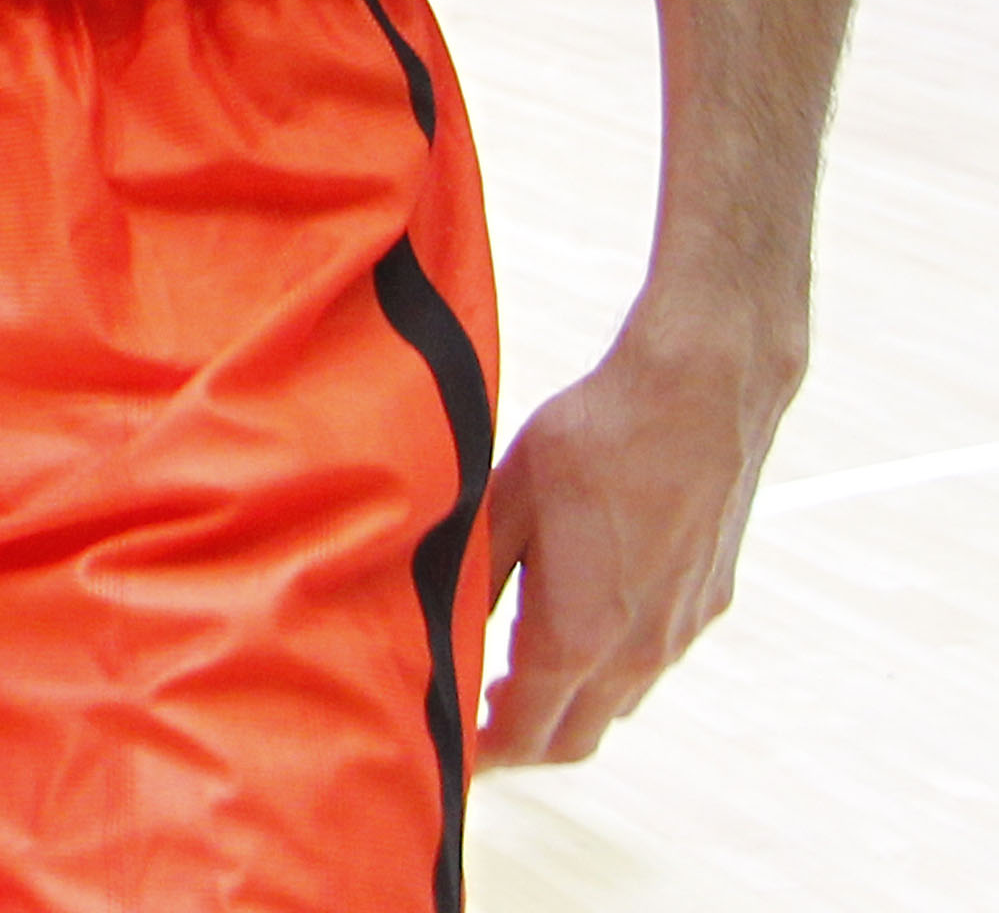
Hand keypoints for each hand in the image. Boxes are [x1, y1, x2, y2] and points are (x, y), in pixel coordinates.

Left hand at [478, 306, 799, 763]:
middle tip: (479, 718)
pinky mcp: (705, 605)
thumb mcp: (505, 501)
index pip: (525, 733)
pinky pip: (649, 661)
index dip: (484, 750)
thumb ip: (476, 578)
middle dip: (523, 742)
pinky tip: (581, 620)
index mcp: (578, 636)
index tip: (451, 748)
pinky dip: (609, 666)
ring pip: (615, 704)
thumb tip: (442, 631)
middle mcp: (636, 654)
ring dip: (568, 704)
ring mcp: (677, 635)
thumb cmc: (591, 440)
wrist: (697, 399)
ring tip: (518, 673)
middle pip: (574, 739)